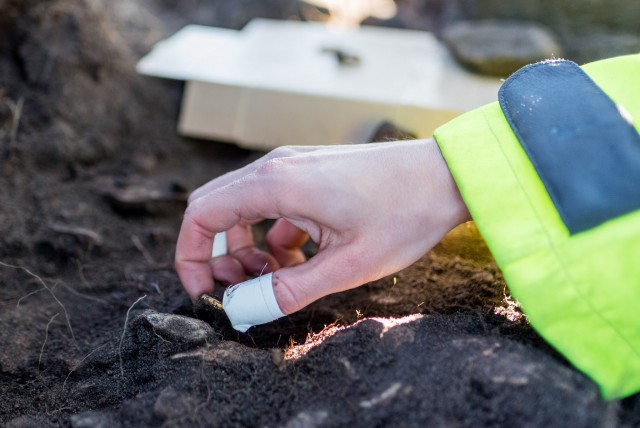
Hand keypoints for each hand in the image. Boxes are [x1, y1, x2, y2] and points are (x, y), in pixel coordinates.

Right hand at [175, 139, 469, 314]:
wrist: (446, 175)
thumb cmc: (405, 213)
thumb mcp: (348, 265)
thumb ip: (291, 289)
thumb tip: (245, 310)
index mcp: (277, 184)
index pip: (201, 215)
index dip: (190, 257)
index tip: (205, 292)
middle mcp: (277, 168)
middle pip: (215, 209)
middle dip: (216, 256)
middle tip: (241, 291)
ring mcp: (294, 167)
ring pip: (242, 209)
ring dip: (245, 248)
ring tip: (276, 279)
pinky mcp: (310, 175)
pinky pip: (272, 207)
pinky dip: (271, 237)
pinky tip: (301, 262)